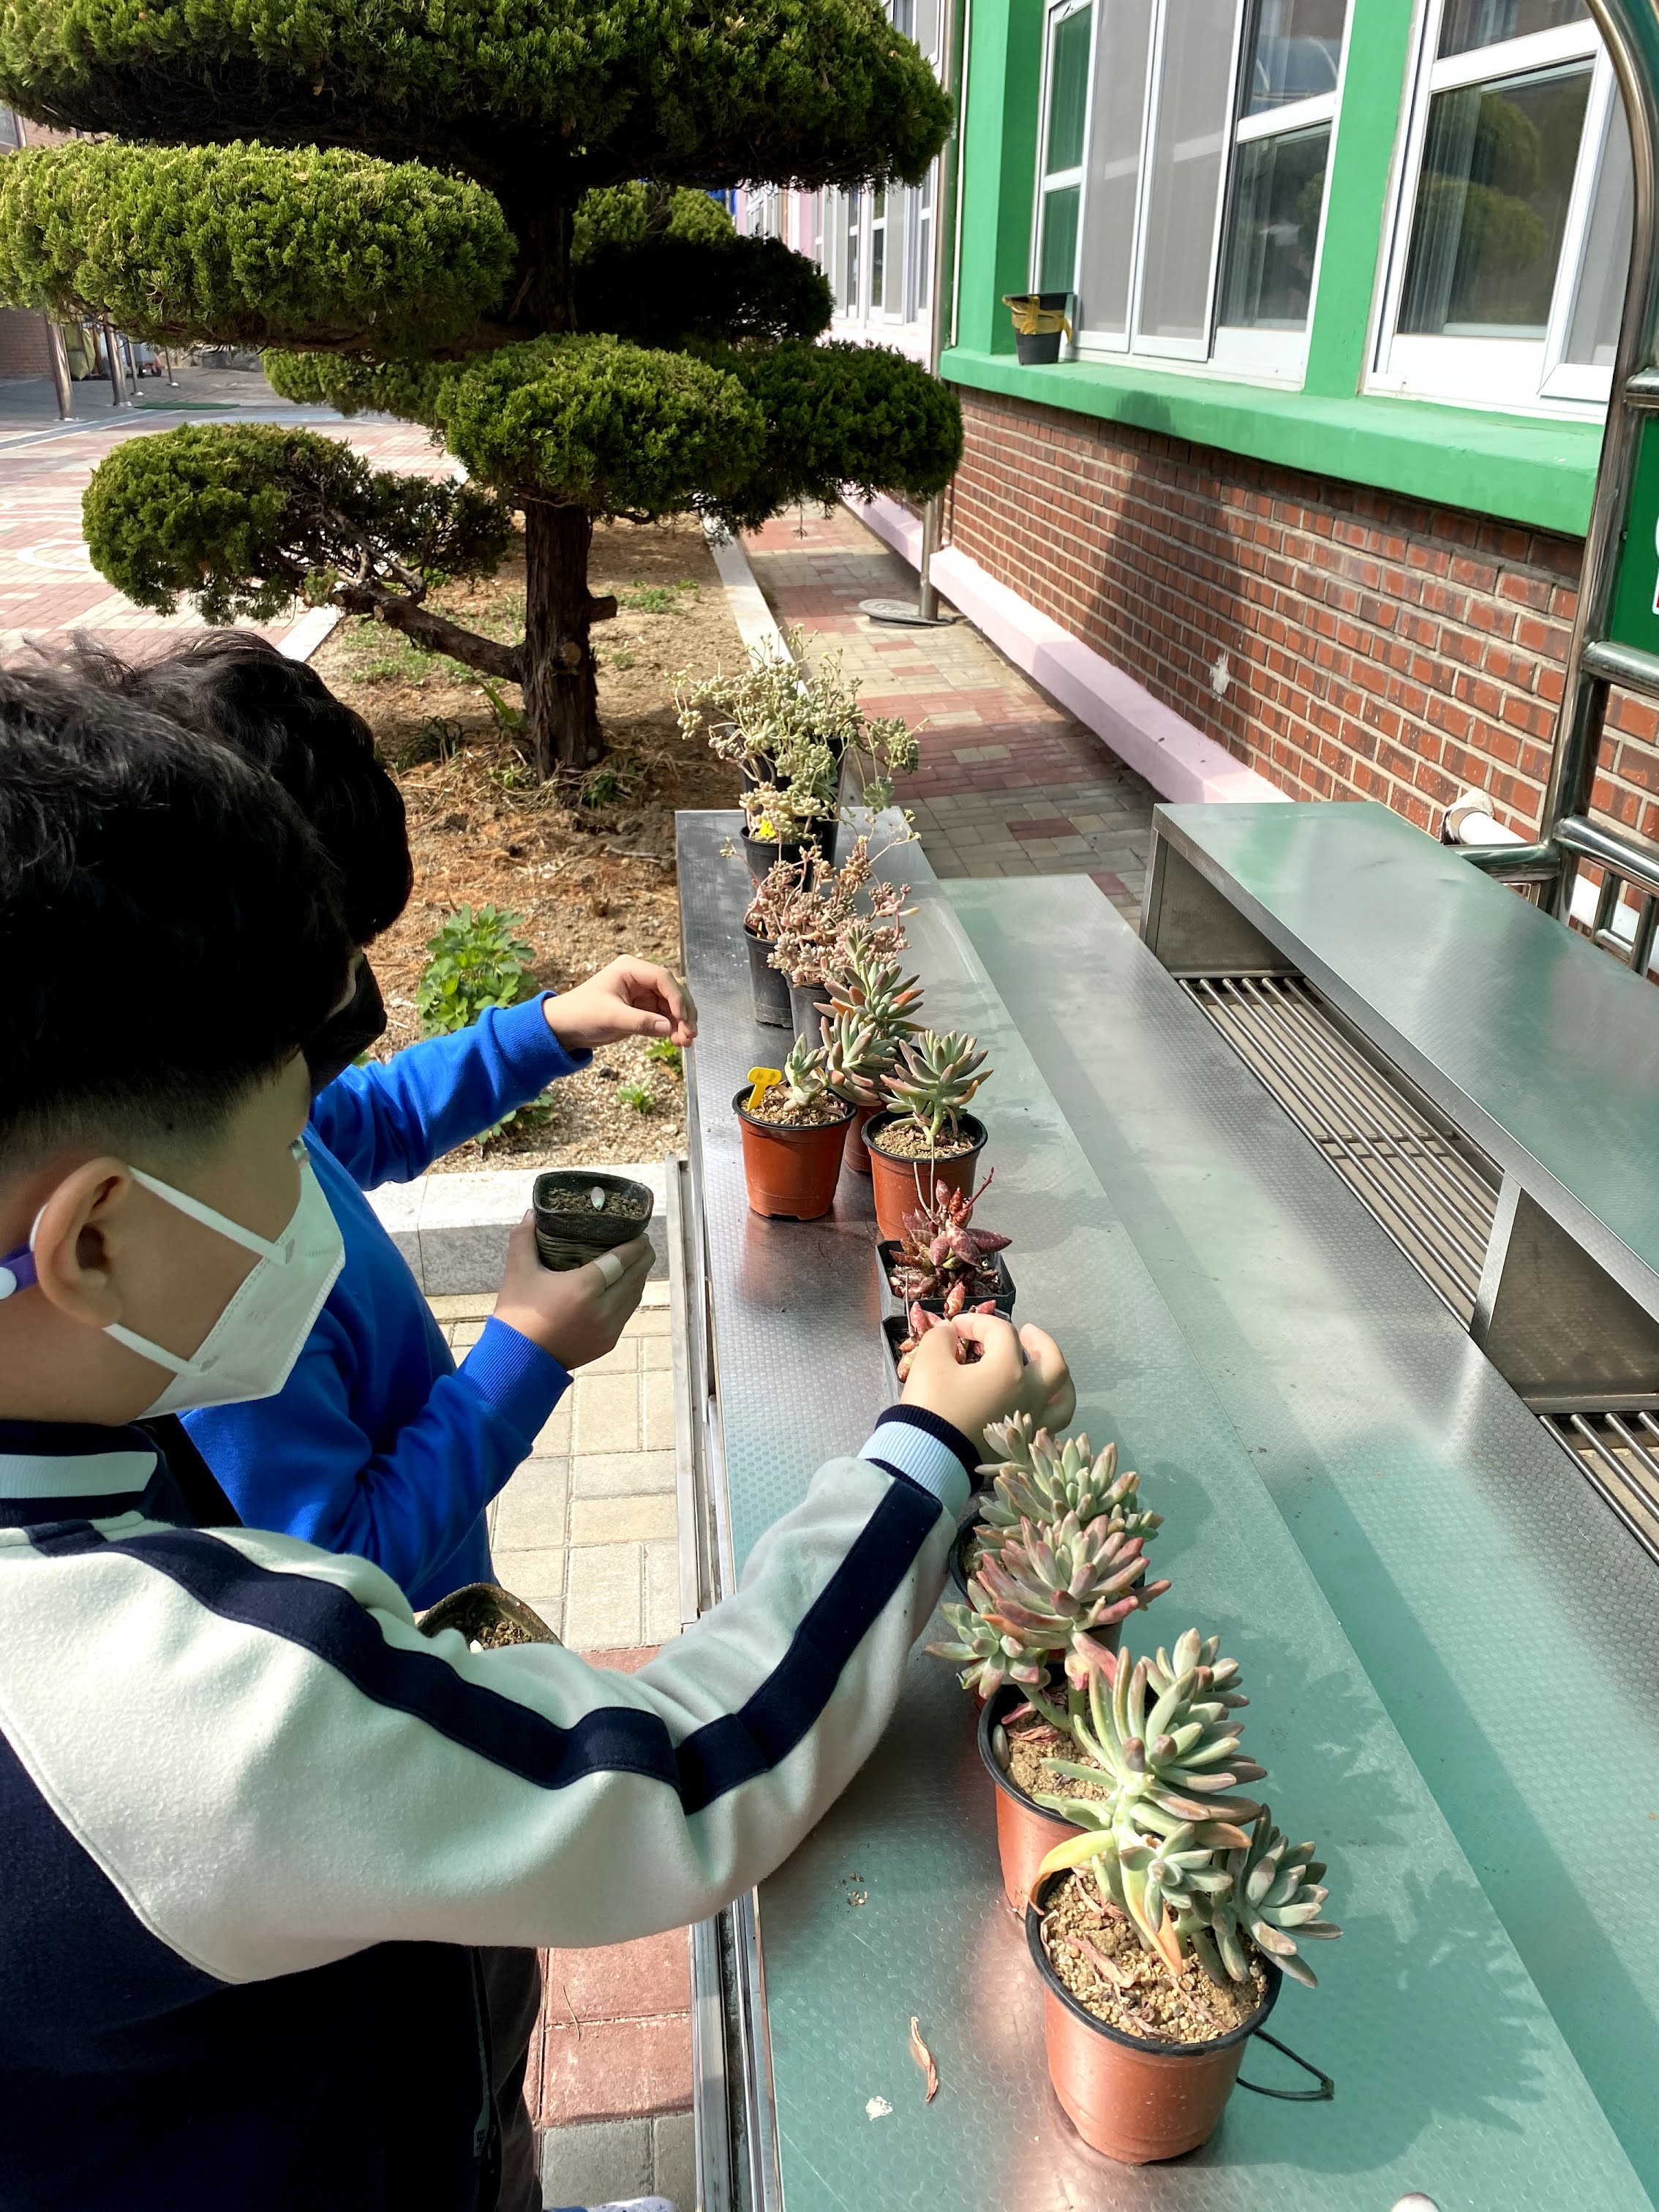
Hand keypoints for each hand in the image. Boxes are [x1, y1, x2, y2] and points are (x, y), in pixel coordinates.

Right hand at [492, 1216, 653, 1369]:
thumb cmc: (517, 1315)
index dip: (635, 1245)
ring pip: (635, 1295)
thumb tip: (532, 1214)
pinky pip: (627, 1312)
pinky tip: (625, 1286)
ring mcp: (608, 1328)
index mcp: (583, 1288)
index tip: (639, 1232)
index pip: (621, 1260)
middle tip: (641, 1242)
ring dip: (639, 1276)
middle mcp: (602, 1309)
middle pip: (635, 1276)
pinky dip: (630, 1296)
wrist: (517, 1362)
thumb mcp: (518, 1272)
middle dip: (643, 1257)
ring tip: (636, 1261)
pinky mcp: (608, 1342)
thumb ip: (524, 1239)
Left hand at [544, 957, 697, 1050]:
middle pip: (673, 991)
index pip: (663, 978)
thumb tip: (669, 1027)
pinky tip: (678, 1041)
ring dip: (681, 1023)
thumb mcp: (610, 1017)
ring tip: (686, 1043)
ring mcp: (643, 994)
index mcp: (630, 969)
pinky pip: (664, 1017)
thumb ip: (641, 1022)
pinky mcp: (643, 1009)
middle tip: (690, 1034)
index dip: (677, 998)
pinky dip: (673, 1028)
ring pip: (672, 1006)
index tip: (683, 1019)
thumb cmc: (580, 1014)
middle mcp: (640, 978)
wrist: (564, 1028)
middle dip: (684, 1012)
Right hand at [900, 1314, 1074, 1457]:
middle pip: (1052, 1362)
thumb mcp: (929, 1362)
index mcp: (1008, 1370)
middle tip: (1026, 1332)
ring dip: (1058, 1379)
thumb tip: (950, 1333)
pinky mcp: (1023, 1447)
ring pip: (1063, 1399)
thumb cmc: (932, 1407)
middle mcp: (1029, 1395)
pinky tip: (1034, 1405)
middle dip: (1040, 1341)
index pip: (1001, 1333)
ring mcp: (1031, 1423)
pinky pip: (1049, 1425)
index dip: (978, 1323)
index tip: (955, 1327)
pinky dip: (1047, 1410)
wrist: (928, 1458)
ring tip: (1044, 1371)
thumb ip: (941, 1338)